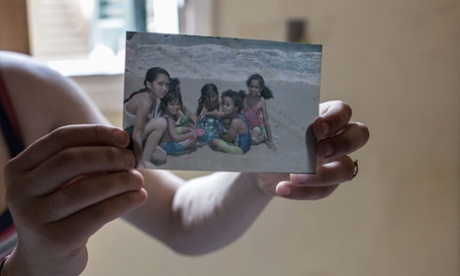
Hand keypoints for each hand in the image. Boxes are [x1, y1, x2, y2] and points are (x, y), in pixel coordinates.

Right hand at [3, 125, 146, 274]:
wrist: (44, 259)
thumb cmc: (61, 211)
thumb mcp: (60, 183)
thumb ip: (83, 161)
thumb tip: (124, 143)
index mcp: (20, 168)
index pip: (60, 138)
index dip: (96, 134)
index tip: (124, 138)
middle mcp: (20, 190)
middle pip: (71, 161)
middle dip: (109, 156)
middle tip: (132, 160)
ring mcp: (34, 217)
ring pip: (86, 189)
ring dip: (120, 180)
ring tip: (138, 180)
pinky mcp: (55, 240)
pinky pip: (97, 214)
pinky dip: (123, 202)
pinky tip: (139, 197)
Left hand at [256, 100, 368, 199]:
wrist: (261, 166)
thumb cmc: (272, 139)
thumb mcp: (274, 129)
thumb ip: (283, 124)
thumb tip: (275, 124)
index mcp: (325, 116)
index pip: (343, 111)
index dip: (335, 118)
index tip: (317, 128)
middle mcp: (337, 137)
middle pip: (360, 135)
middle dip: (343, 143)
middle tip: (319, 151)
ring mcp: (336, 162)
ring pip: (347, 169)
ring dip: (324, 175)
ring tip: (295, 177)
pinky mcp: (327, 184)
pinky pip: (323, 190)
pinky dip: (303, 191)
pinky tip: (282, 188)